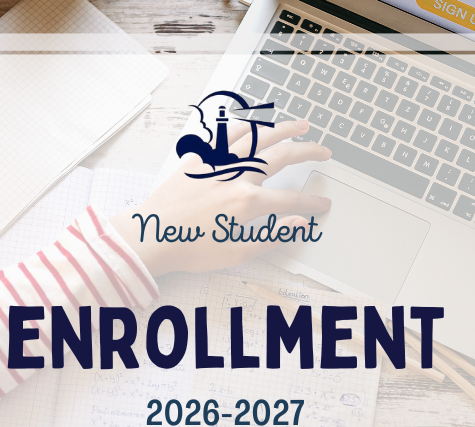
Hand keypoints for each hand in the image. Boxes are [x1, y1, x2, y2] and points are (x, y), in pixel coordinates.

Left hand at [110, 119, 331, 276]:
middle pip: (280, 157)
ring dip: (282, 129)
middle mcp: (235, 177)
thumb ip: (272, 236)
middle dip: (307, 152)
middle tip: (324, 151)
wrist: (151, 236)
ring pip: (256, 139)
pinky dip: (242, 128)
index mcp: (247, 202)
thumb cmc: (189, 248)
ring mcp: (217, 165)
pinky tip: (255, 125)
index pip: (290, 199)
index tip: (323, 203)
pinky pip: (224, 138)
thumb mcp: (236, 253)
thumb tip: (297, 224)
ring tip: (300, 125)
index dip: (311, 202)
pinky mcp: (199, 161)